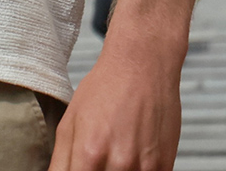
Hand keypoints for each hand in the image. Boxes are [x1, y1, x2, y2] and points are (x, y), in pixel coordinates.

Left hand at [50, 33, 181, 170]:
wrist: (143, 64)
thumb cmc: (105, 88)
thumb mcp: (69, 122)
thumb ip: (60, 163)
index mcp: (90, 153)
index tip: (81, 168)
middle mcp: (120, 163)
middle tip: (97, 160)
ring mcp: (145, 166)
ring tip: (115, 154)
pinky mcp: (164, 165)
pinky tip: (132, 156)